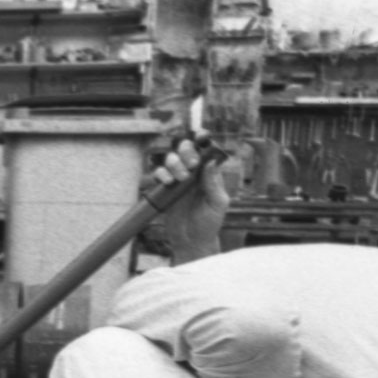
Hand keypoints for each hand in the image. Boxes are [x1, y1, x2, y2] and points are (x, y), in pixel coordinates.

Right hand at [153, 138, 232, 264]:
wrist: (191, 241)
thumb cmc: (209, 223)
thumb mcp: (217, 204)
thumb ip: (213, 183)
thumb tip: (210, 162)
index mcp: (209, 173)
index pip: (206, 150)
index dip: (203, 139)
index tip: (202, 136)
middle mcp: (194, 173)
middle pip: (186, 150)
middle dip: (187, 151)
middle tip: (191, 164)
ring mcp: (178, 180)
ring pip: (172, 159)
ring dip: (174, 163)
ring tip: (180, 179)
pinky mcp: (165, 189)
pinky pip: (159, 173)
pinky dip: (161, 174)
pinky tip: (167, 182)